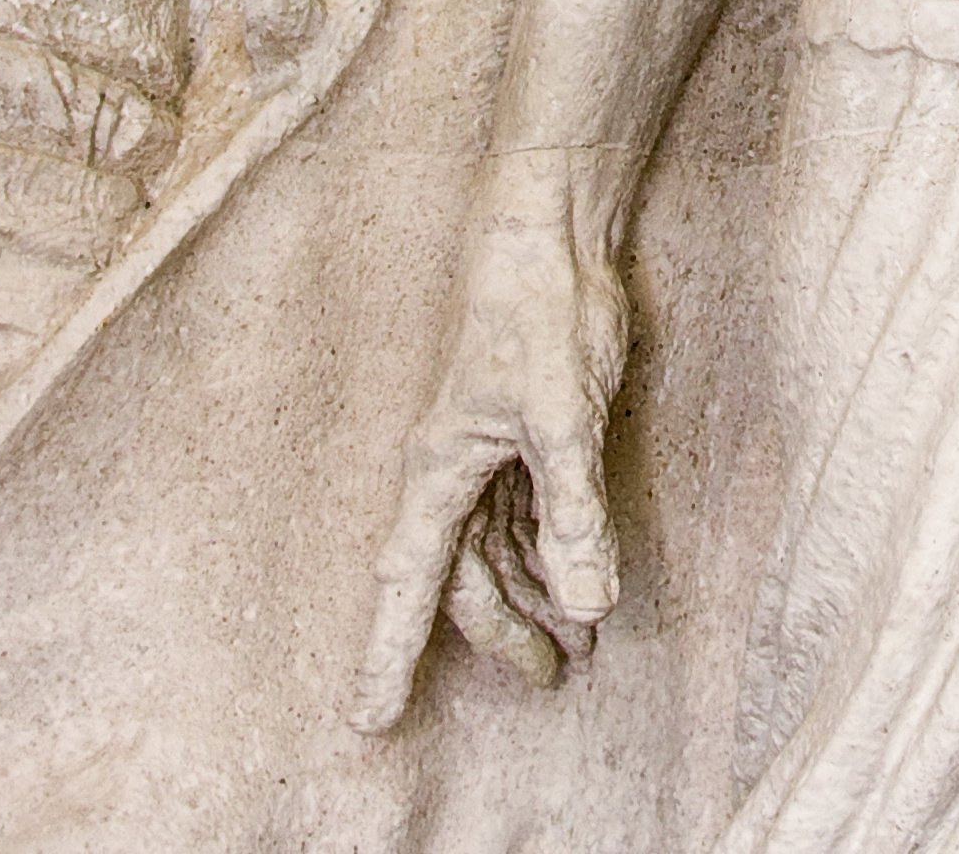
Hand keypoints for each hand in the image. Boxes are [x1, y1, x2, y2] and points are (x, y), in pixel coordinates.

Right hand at [353, 159, 625, 731]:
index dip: (389, 655)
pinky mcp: (527, 435)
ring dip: (533, 600)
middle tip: (549, 682)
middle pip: (466, 580)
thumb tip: (589, 606)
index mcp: (441, 476)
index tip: (368, 720)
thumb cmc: (540, 317)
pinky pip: (526, 518)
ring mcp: (490, 455)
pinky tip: (581, 580)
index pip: (410, 588)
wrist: (551, 238)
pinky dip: (549, 556)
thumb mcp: (561, 419)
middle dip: (501, 636)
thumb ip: (573, 513)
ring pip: (497, 554)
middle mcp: (455, 475)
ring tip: (579, 646)